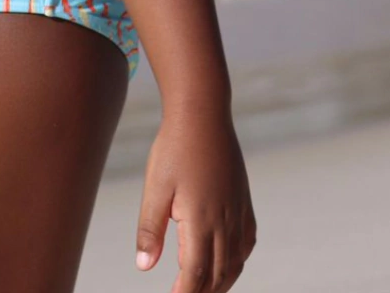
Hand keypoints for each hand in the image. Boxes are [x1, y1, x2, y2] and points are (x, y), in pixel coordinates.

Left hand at [134, 107, 255, 292]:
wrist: (203, 113)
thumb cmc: (174, 148)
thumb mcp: (155, 187)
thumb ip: (150, 229)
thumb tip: (144, 267)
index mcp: (201, 221)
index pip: (195, 274)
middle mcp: (225, 222)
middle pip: (217, 275)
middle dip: (201, 292)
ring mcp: (239, 213)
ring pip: (234, 263)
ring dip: (219, 282)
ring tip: (200, 289)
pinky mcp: (244, 203)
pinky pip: (245, 244)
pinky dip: (236, 262)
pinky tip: (226, 263)